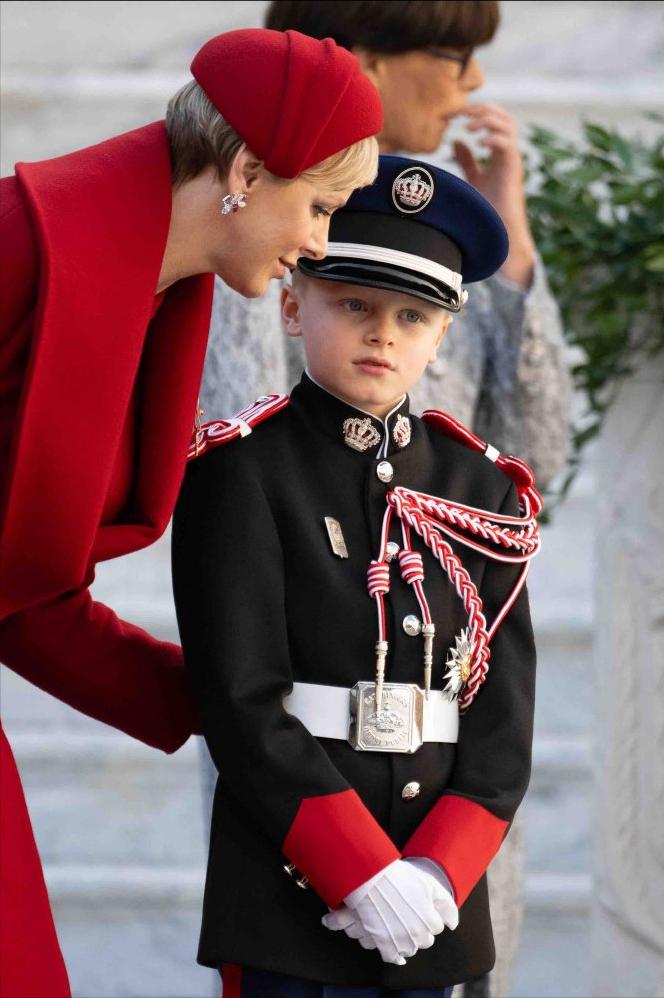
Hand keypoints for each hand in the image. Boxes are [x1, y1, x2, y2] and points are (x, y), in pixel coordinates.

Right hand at [321, 859, 457, 964]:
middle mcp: (417, 934)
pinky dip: (394, 955)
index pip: (437, 927)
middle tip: (412, 916)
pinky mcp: (383, 943)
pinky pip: (392, 958)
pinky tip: (394, 949)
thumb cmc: (402, 877)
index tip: (421, 908)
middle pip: (425, 941)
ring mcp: (400, 940)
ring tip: (402, 927)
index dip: (430, 916)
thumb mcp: (431, 884)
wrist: (374, 877)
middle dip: (421, 930)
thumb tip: (452, 925)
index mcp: (430, 921)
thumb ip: (447, 905)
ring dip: (408, 941)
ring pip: (410, 950)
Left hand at [453, 102, 535, 287]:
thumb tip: (455, 141)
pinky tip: (478, 142)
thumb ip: (467, 160)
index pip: (494, 120)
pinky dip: (493, 138)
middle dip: (483, 109)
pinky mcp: (513, 170)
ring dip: (487, 120)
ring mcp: (512, 160)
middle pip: (503, 116)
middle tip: (461, 112)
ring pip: (508, 125)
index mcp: (500, 152)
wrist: (500, 233)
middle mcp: (508, 153)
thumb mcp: (473, 179)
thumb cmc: (488, 210)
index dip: (477, 112)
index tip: (454, 113)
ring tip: (469, 125)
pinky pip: (508, 145)